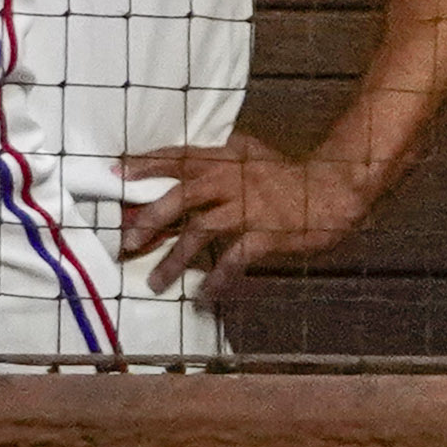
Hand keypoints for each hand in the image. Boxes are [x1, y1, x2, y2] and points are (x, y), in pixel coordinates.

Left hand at [114, 132, 373, 294]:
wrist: (332, 189)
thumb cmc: (287, 173)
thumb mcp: (248, 153)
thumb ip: (217, 159)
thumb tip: (183, 166)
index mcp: (221, 160)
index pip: (175, 158)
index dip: (144, 165)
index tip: (114, 174)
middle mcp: (228, 182)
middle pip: (178, 199)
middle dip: (148, 221)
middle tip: (125, 243)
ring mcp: (246, 209)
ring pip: (199, 233)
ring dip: (175, 259)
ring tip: (156, 281)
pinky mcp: (264, 234)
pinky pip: (234, 259)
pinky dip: (217, 277)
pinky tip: (204, 294)